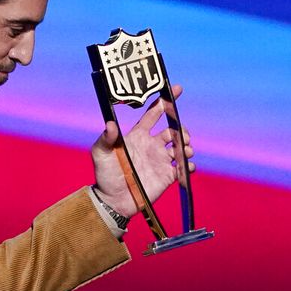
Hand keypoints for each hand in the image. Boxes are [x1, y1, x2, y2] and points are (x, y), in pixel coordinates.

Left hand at [91, 85, 193, 216]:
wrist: (113, 201)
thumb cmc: (105, 174)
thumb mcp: (101, 154)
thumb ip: (106, 139)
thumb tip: (110, 124)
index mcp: (138, 136)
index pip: (154, 114)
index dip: (164, 102)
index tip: (177, 89)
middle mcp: (151, 145)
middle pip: (173, 129)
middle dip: (181, 128)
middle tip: (181, 135)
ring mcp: (160, 160)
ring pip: (181, 147)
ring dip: (187, 146)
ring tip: (184, 151)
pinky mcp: (167, 176)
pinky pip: (184, 168)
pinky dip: (189, 166)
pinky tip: (185, 167)